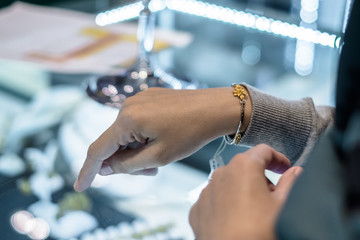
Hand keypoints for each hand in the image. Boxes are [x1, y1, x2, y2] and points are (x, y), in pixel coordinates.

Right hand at [74, 87, 248, 191]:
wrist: (216, 108)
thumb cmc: (191, 132)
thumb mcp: (158, 156)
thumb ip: (127, 165)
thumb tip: (105, 167)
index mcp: (127, 119)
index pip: (98, 149)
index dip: (88, 171)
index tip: (81, 187)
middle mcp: (128, 105)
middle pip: (114, 142)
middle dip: (126, 161)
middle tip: (150, 171)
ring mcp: (139, 99)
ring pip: (126, 133)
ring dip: (136, 149)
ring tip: (160, 155)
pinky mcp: (149, 97)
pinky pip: (137, 122)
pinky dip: (142, 136)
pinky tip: (161, 139)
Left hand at [189, 144, 302, 239]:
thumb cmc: (258, 232)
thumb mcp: (283, 205)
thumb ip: (291, 182)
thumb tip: (295, 171)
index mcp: (243, 166)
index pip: (263, 151)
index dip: (278, 158)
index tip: (285, 168)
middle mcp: (221, 174)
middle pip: (245, 167)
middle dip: (261, 178)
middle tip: (274, 196)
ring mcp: (207, 192)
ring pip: (229, 183)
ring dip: (242, 191)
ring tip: (255, 212)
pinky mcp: (198, 209)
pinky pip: (216, 200)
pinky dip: (227, 205)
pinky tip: (237, 221)